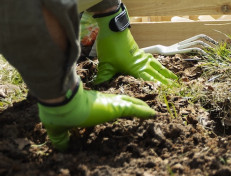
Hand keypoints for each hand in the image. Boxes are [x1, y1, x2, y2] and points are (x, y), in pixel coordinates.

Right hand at [38, 83, 154, 150]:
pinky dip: (144, 112)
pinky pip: (135, 109)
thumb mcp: (60, 129)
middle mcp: (103, 101)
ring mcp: (111, 102)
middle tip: (141, 109)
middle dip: (132, 105)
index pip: (106, 105)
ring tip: (149, 111)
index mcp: (91, 105)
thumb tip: (61, 148)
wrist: (62, 104)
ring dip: (141, 107)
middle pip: (122, 102)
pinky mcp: (117, 107)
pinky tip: (153, 115)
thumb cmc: (59, 115)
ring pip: (131, 103)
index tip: (119, 111)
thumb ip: (62, 138)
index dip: (114, 108)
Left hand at [93, 5, 177, 85]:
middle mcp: (140, 62)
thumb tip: (98, 86)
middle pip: (155, 73)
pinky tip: (157, 65)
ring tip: (172, 77)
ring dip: (164, 72)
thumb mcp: (105, 64)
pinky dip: (157, 64)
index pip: (147, 79)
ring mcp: (141, 56)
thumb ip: (104, 76)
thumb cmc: (110, 47)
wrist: (113, 29)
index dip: (155, 86)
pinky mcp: (139, 51)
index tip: (164, 92)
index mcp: (134, 68)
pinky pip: (151, 59)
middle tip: (173, 87)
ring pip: (156, 65)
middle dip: (164, 80)